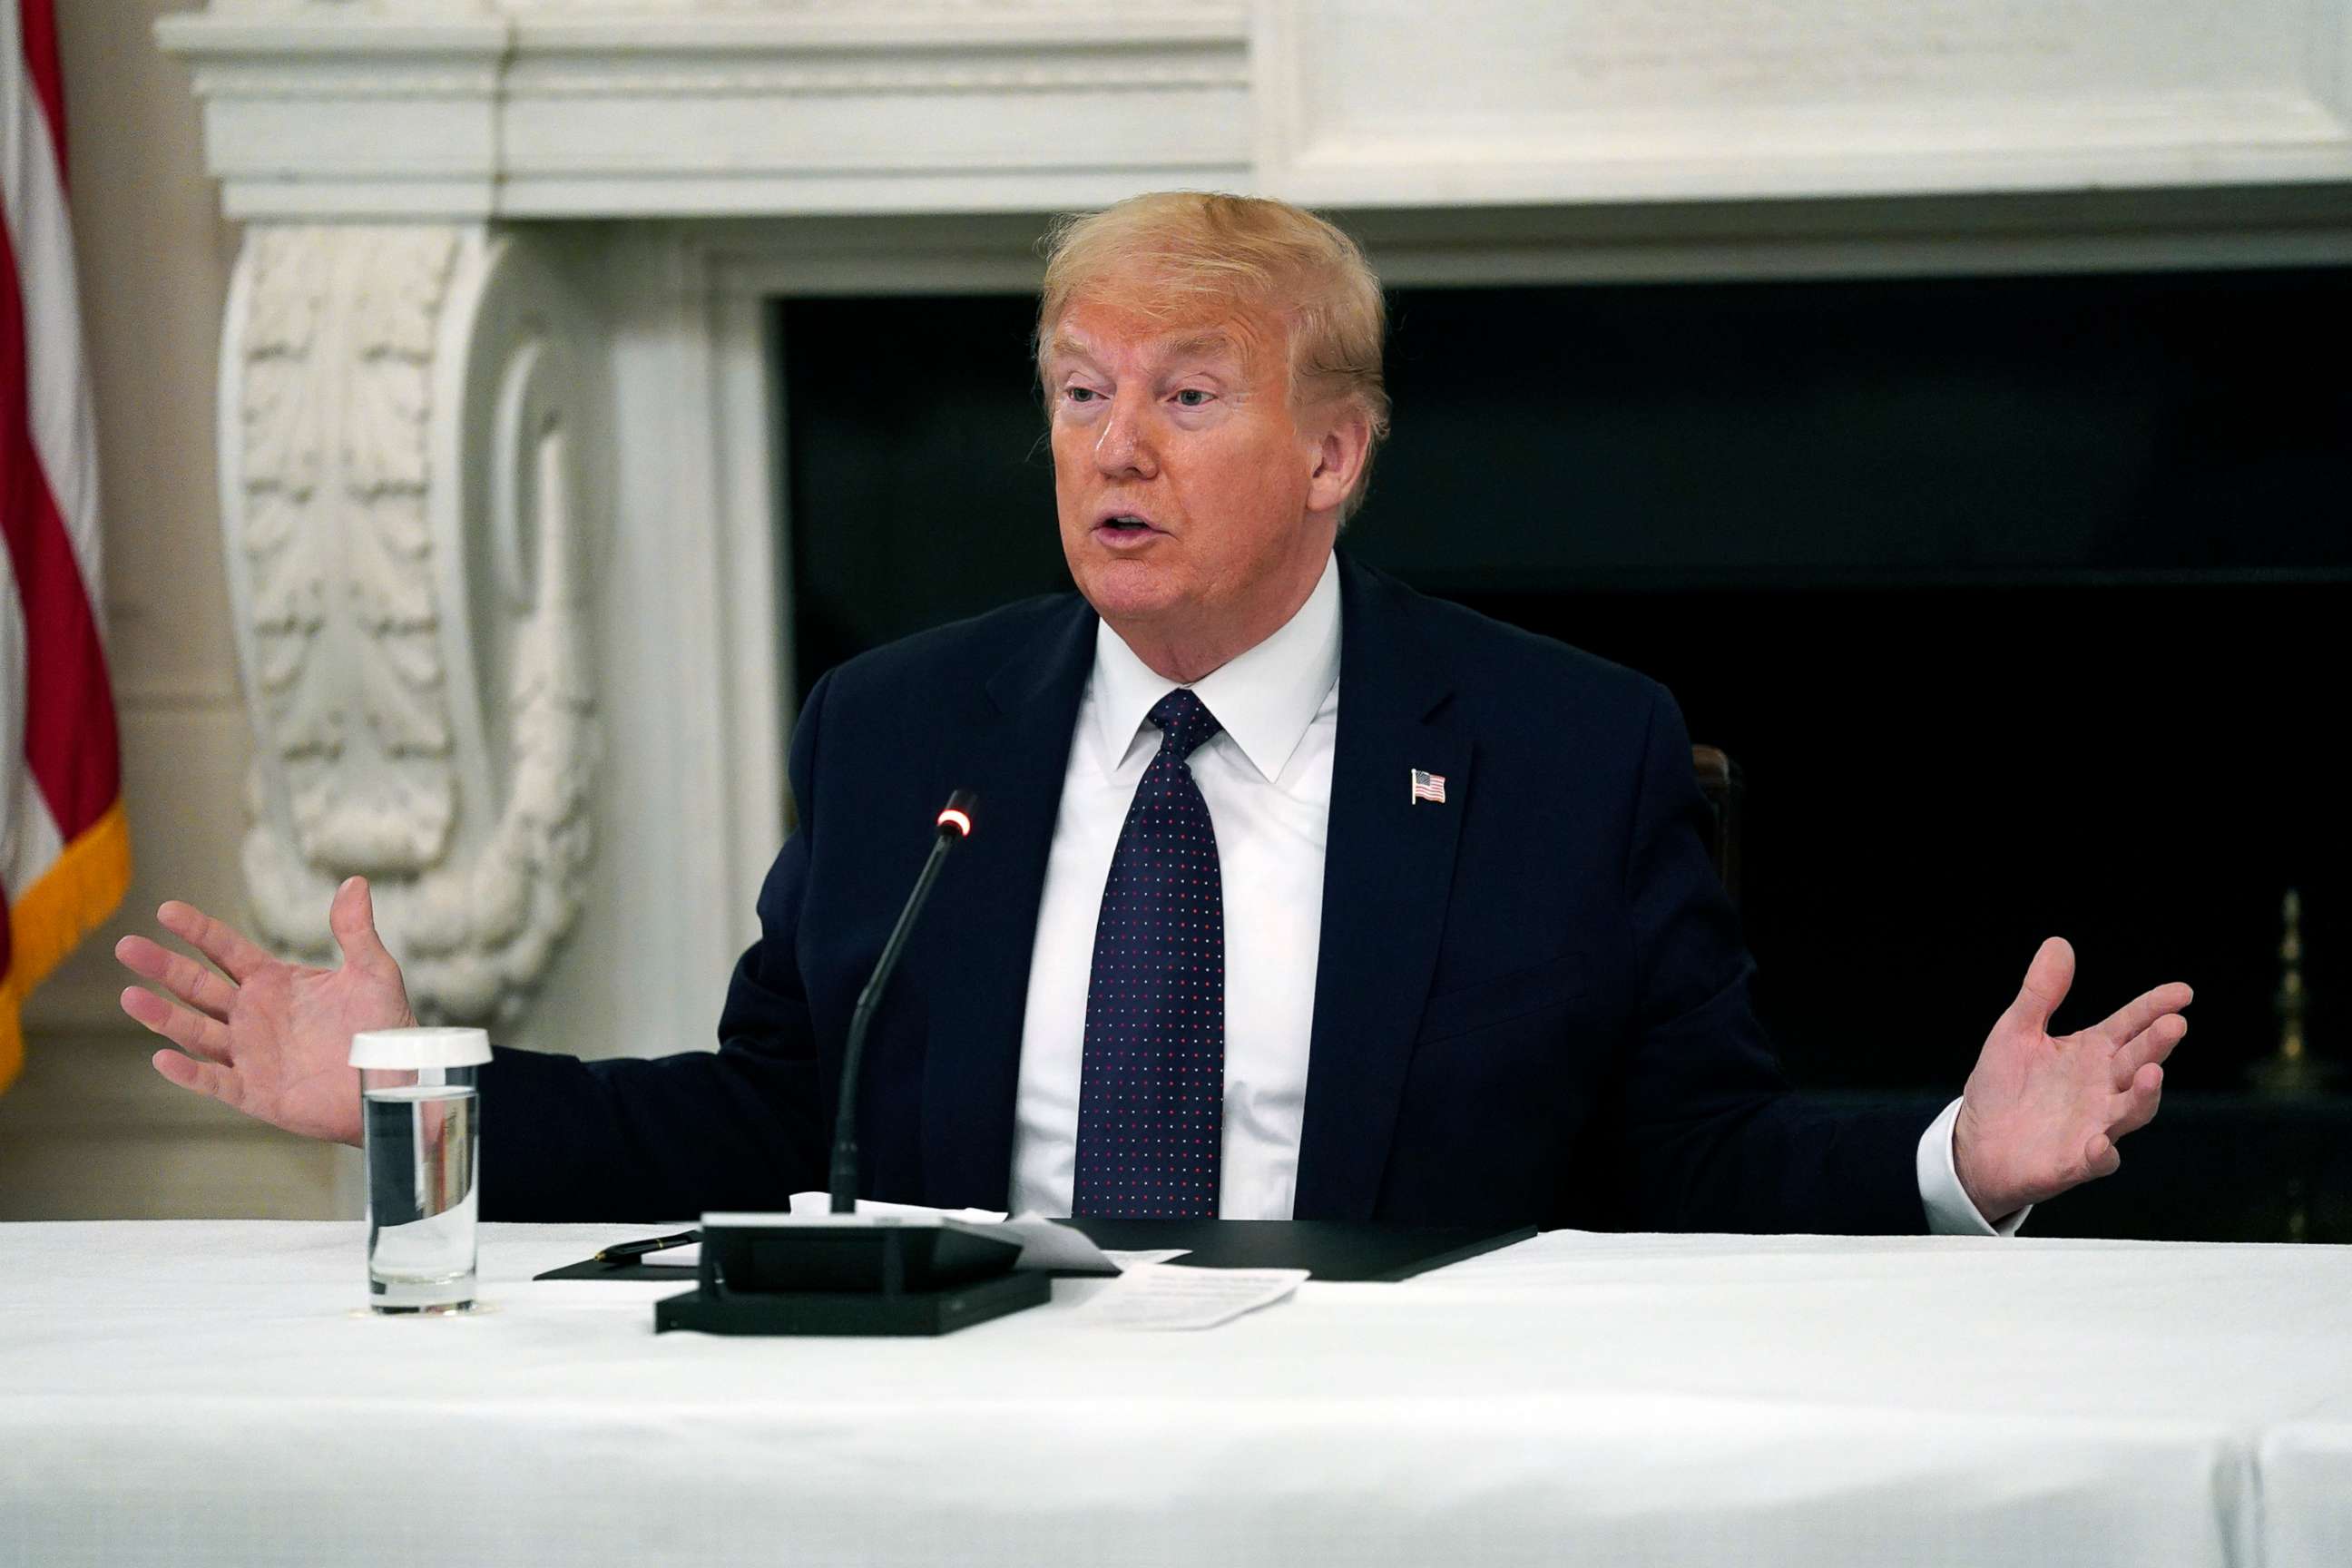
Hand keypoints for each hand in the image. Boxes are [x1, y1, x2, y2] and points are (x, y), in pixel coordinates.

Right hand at [116, 877, 415, 1146]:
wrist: (394, 1082)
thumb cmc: (383, 1027)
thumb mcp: (373, 972)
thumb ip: (356, 930)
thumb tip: (355, 883)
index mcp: (275, 983)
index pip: (225, 951)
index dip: (197, 931)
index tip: (166, 910)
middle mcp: (253, 1016)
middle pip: (198, 987)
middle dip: (163, 968)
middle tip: (127, 946)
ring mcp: (250, 1054)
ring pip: (196, 1031)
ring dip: (163, 1016)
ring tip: (130, 995)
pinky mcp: (255, 1091)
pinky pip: (215, 1081)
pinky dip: (189, 1072)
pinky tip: (162, 1058)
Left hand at [1954, 937, 2190, 1221]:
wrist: (1976, 1145)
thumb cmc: (2004, 1087)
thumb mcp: (2015, 1032)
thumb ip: (2040, 994)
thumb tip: (2060, 943)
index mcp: (2090, 1054)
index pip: (2130, 1026)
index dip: (2154, 1008)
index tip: (2182, 992)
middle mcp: (2101, 1088)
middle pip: (2137, 1062)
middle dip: (2156, 1045)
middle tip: (2174, 1024)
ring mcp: (2094, 1126)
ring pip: (2131, 1111)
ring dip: (2144, 1095)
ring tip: (2151, 1072)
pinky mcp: (2075, 1162)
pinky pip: (2098, 1161)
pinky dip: (2104, 1154)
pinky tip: (2100, 1143)